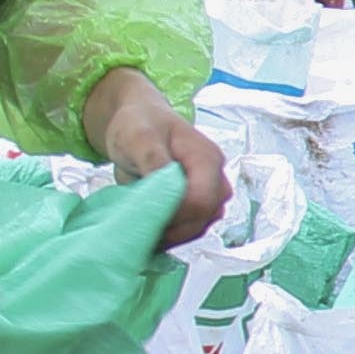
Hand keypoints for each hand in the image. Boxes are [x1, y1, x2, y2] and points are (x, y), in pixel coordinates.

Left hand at [83, 68, 231, 247]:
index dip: (175, 214)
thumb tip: (164, 192)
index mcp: (207, 158)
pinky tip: (151, 229)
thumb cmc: (139, 124)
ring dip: (173, 233)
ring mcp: (210, 192)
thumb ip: (154, 161)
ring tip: (143, 228)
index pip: (201, 200)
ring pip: (200, 226)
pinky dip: (172, 233)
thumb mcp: (140, 137)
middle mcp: (216, 178)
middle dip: (173, 227)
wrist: (140, 120)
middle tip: (138, 225)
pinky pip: (192, 227)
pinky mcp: (199, 204)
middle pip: (204, 216)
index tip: (144, 215)